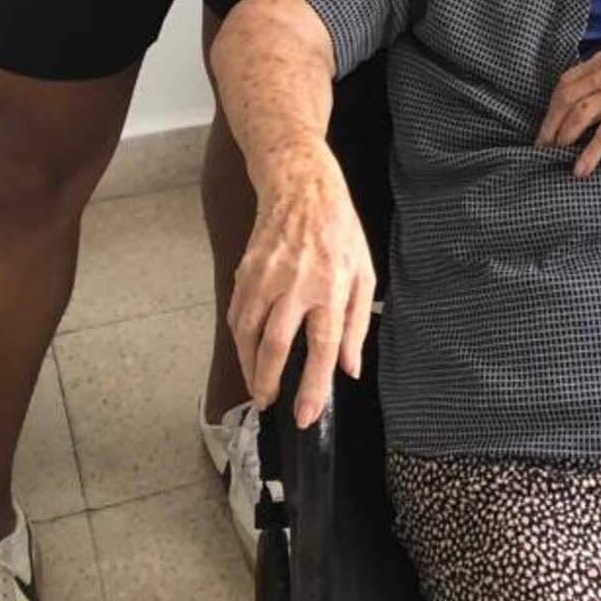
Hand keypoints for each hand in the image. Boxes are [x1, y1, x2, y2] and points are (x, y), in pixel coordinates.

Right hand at [227, 153, 374, 428]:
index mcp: (331, 285)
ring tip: (257, 384)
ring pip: (247, 333)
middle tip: (269, 403)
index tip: (304, 415)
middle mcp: (296, 282)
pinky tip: (247, 350)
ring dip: (248, 366)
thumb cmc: (338, 228)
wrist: (301, 186)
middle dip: (268, 383)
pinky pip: (236, 314)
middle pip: (275, 345)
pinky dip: (239, 339)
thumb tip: (349, 368)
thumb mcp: (364, 272)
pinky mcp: (246, 270)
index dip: (312, 386)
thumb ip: (357, 323)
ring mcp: (266, 275)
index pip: (322, 347)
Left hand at [537, 29, 600, 176]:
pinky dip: (589, 153)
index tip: (547, 120)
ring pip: (578, 116)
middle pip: (565, 100)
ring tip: (554, 155)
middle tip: (541, 144)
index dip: (552, 104)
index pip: (566, 82)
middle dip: (549, 123)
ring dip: (562, 137)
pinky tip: (580, 169)